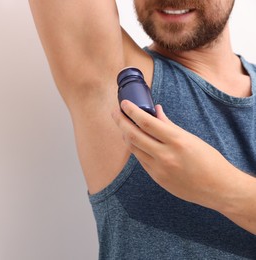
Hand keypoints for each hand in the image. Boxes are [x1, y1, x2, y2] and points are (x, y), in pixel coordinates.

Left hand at [111, 100, 240, 211]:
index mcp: (177, 141)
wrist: (218, 188)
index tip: (124, 103)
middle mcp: (165, 156)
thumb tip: (156, 110)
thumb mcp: (191, 138)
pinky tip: (135, 141)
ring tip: (122, 125)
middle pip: (133, 135)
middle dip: (121, 121)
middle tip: (115, 112)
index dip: (132, 111)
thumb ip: (169, 125)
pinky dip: (136, 148)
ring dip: (126, 135)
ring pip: (134, 148)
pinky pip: (141, 160)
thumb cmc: (209, 160)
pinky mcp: (157, 178)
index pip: (147, 123)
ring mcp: (159, 169)